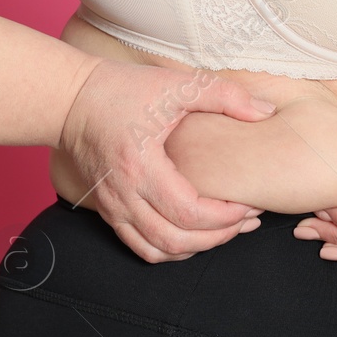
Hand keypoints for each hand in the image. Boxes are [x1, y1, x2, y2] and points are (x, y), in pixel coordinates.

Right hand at [58, 58, 278, 262]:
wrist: (71, 100)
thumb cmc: (122, 90)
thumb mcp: (176, 84)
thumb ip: (224, 95)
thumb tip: (265, 112)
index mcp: (141, 167)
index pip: (189, 213)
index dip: (226, 217)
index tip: (249, 204)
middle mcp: (123, 195)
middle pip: (176, 240)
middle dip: (218, 238)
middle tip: (246, 221)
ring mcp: (113, 207)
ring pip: (158, 251)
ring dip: (196, 248)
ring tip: (224, 231)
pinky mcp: (108, 210)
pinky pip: (140, 247)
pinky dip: (170, 249)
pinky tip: (192, 234)